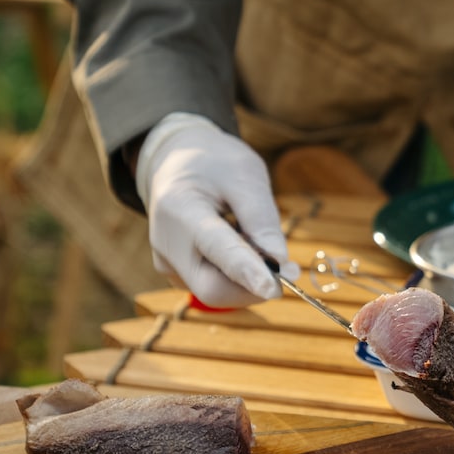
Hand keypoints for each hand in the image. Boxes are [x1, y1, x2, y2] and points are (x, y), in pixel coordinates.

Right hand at [134, 112, 298, 307]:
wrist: (176, 161)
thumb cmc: (213, 163)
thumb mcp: (244, 174)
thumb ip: (261, 219)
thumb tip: (279, 263)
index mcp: (179, 208)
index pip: (217, 250)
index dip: (248, 272)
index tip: (273, 289)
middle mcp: (166, 243)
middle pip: (213, 288)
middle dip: (253, 286)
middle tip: (287, 269)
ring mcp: (167, 262)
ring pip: (215, 292)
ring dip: (247, 279)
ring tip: (253, 239)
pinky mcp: (176, 273)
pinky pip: (212, 285)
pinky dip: (236, 276)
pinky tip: (238, 246)